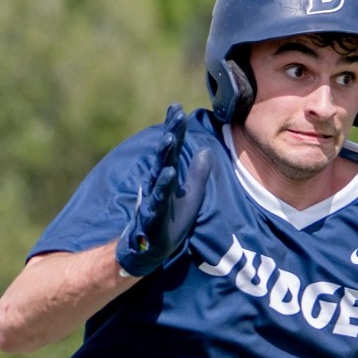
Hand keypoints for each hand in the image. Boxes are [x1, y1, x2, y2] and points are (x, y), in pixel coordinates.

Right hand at [115, 105, 211, 276]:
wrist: (151, 250)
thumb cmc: (169, 222)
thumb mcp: (191, 196)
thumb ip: (197, 174)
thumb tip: (206, 150)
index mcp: (168, 176)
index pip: (173, 148)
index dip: (176, 129)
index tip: (178, 108)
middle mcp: (159, 182)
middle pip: (165, 153)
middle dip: (171, 133)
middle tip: (176, 114)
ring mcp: (154, 197)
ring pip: (159, 171)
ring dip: (164, 154)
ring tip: (171, 136)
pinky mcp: (153, 214)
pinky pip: (158, 197)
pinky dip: (163, 185)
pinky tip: (168, 172)